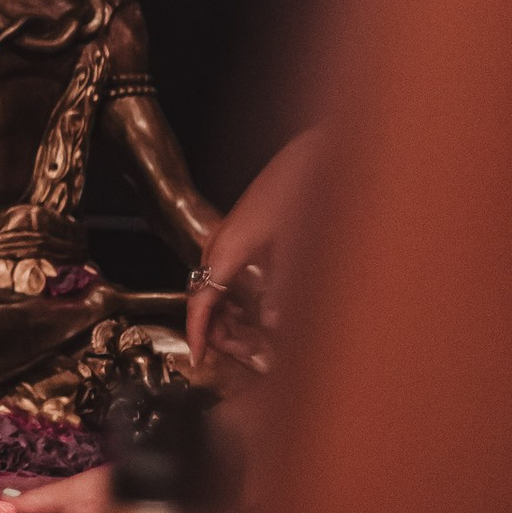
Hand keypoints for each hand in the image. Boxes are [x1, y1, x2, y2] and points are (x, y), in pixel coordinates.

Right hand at [185, 128, 321, 377]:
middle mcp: (221, 242)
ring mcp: (230, 237)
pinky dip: (235, 296)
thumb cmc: (304, 191)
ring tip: (253, 337)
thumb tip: (271, 322)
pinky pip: (227, 273)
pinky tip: (257, 309)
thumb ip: (281, 288)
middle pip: (204, 295)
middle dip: (218, 329)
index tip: (199, 357)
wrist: (313, 155)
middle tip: (242, 354)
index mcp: (228, 247)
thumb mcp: (298, 246)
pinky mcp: (243, 234)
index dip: (198, 332)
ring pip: (215, 285)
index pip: (201, 299)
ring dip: (228, 314)